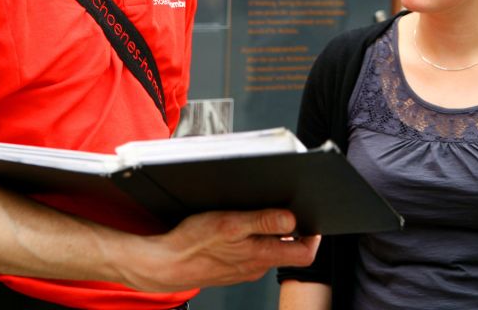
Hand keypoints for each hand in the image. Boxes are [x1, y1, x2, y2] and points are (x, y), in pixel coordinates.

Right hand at [118, 209, 319, 290]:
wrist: (163, 265)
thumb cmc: (192, 244)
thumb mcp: (230, 224)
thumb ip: (263, 222)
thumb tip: (292, 220)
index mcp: (262, 256)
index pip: (305, 254)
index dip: (314, 235)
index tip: (311, 216)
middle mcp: (258, 267)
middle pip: (289, 250)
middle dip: (293, 229)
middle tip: (285, 207)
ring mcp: (245, 269)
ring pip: (269, 249)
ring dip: (269, 232)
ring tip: (257, 212)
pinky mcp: (232, 268)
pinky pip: (251, 253)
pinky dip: (251, 239)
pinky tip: (237, 227)